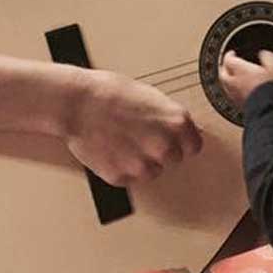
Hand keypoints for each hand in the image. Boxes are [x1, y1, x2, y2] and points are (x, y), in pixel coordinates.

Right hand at [62, 70, 201, 186]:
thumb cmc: (112, 94)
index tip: (173, 140)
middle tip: (142, 137)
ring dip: (143, 161)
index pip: (194, 146)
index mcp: (177, 123)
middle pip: (174, 160)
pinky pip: (131, 178)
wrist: (79, 103)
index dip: (182, 142)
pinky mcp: (122, 177)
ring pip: (153, 172)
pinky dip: (124, 168)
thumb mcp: (154, 99)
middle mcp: (165, 146)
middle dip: (161, 151)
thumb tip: (190, 131)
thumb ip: (173, 119)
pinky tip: (114, 149)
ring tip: (125, 141)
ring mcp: (143, 164)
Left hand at [219, 50, 272, 107]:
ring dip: (227, 80)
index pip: (228, 59)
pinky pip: (231, 95)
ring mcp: (235, 94)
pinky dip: (233, 91)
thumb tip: (264, 54)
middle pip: (222, 73)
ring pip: (225, 85)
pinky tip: (239, 92)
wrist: (270, 108)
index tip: (232, 53)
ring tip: (232, 78)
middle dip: (224, 67)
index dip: (229, 55)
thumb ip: (267, 57)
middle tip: (228, 65)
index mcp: (240, 69)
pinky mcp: (238, 105)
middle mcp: (234, 81)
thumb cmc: (271, 87)